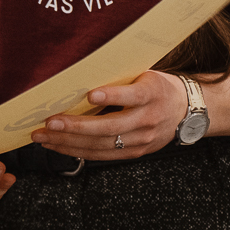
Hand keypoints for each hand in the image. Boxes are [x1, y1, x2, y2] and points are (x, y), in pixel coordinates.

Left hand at [31, 70, 188, 160]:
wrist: (185, 111)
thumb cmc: (157, 87)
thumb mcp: (144, 75)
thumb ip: (120, 79)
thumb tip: (80, 74)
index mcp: (152, 94)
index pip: (133, 96)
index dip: (113, 96)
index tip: (91, 94)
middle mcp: (148, 119)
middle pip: (111, 127)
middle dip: (76, 127)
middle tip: (50, 123)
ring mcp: (142, 140)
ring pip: (102, 145)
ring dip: (69, 143)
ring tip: (44, 137)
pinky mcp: (135, 153)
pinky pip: (102, 155)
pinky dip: (77, 151)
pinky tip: (58, 146)